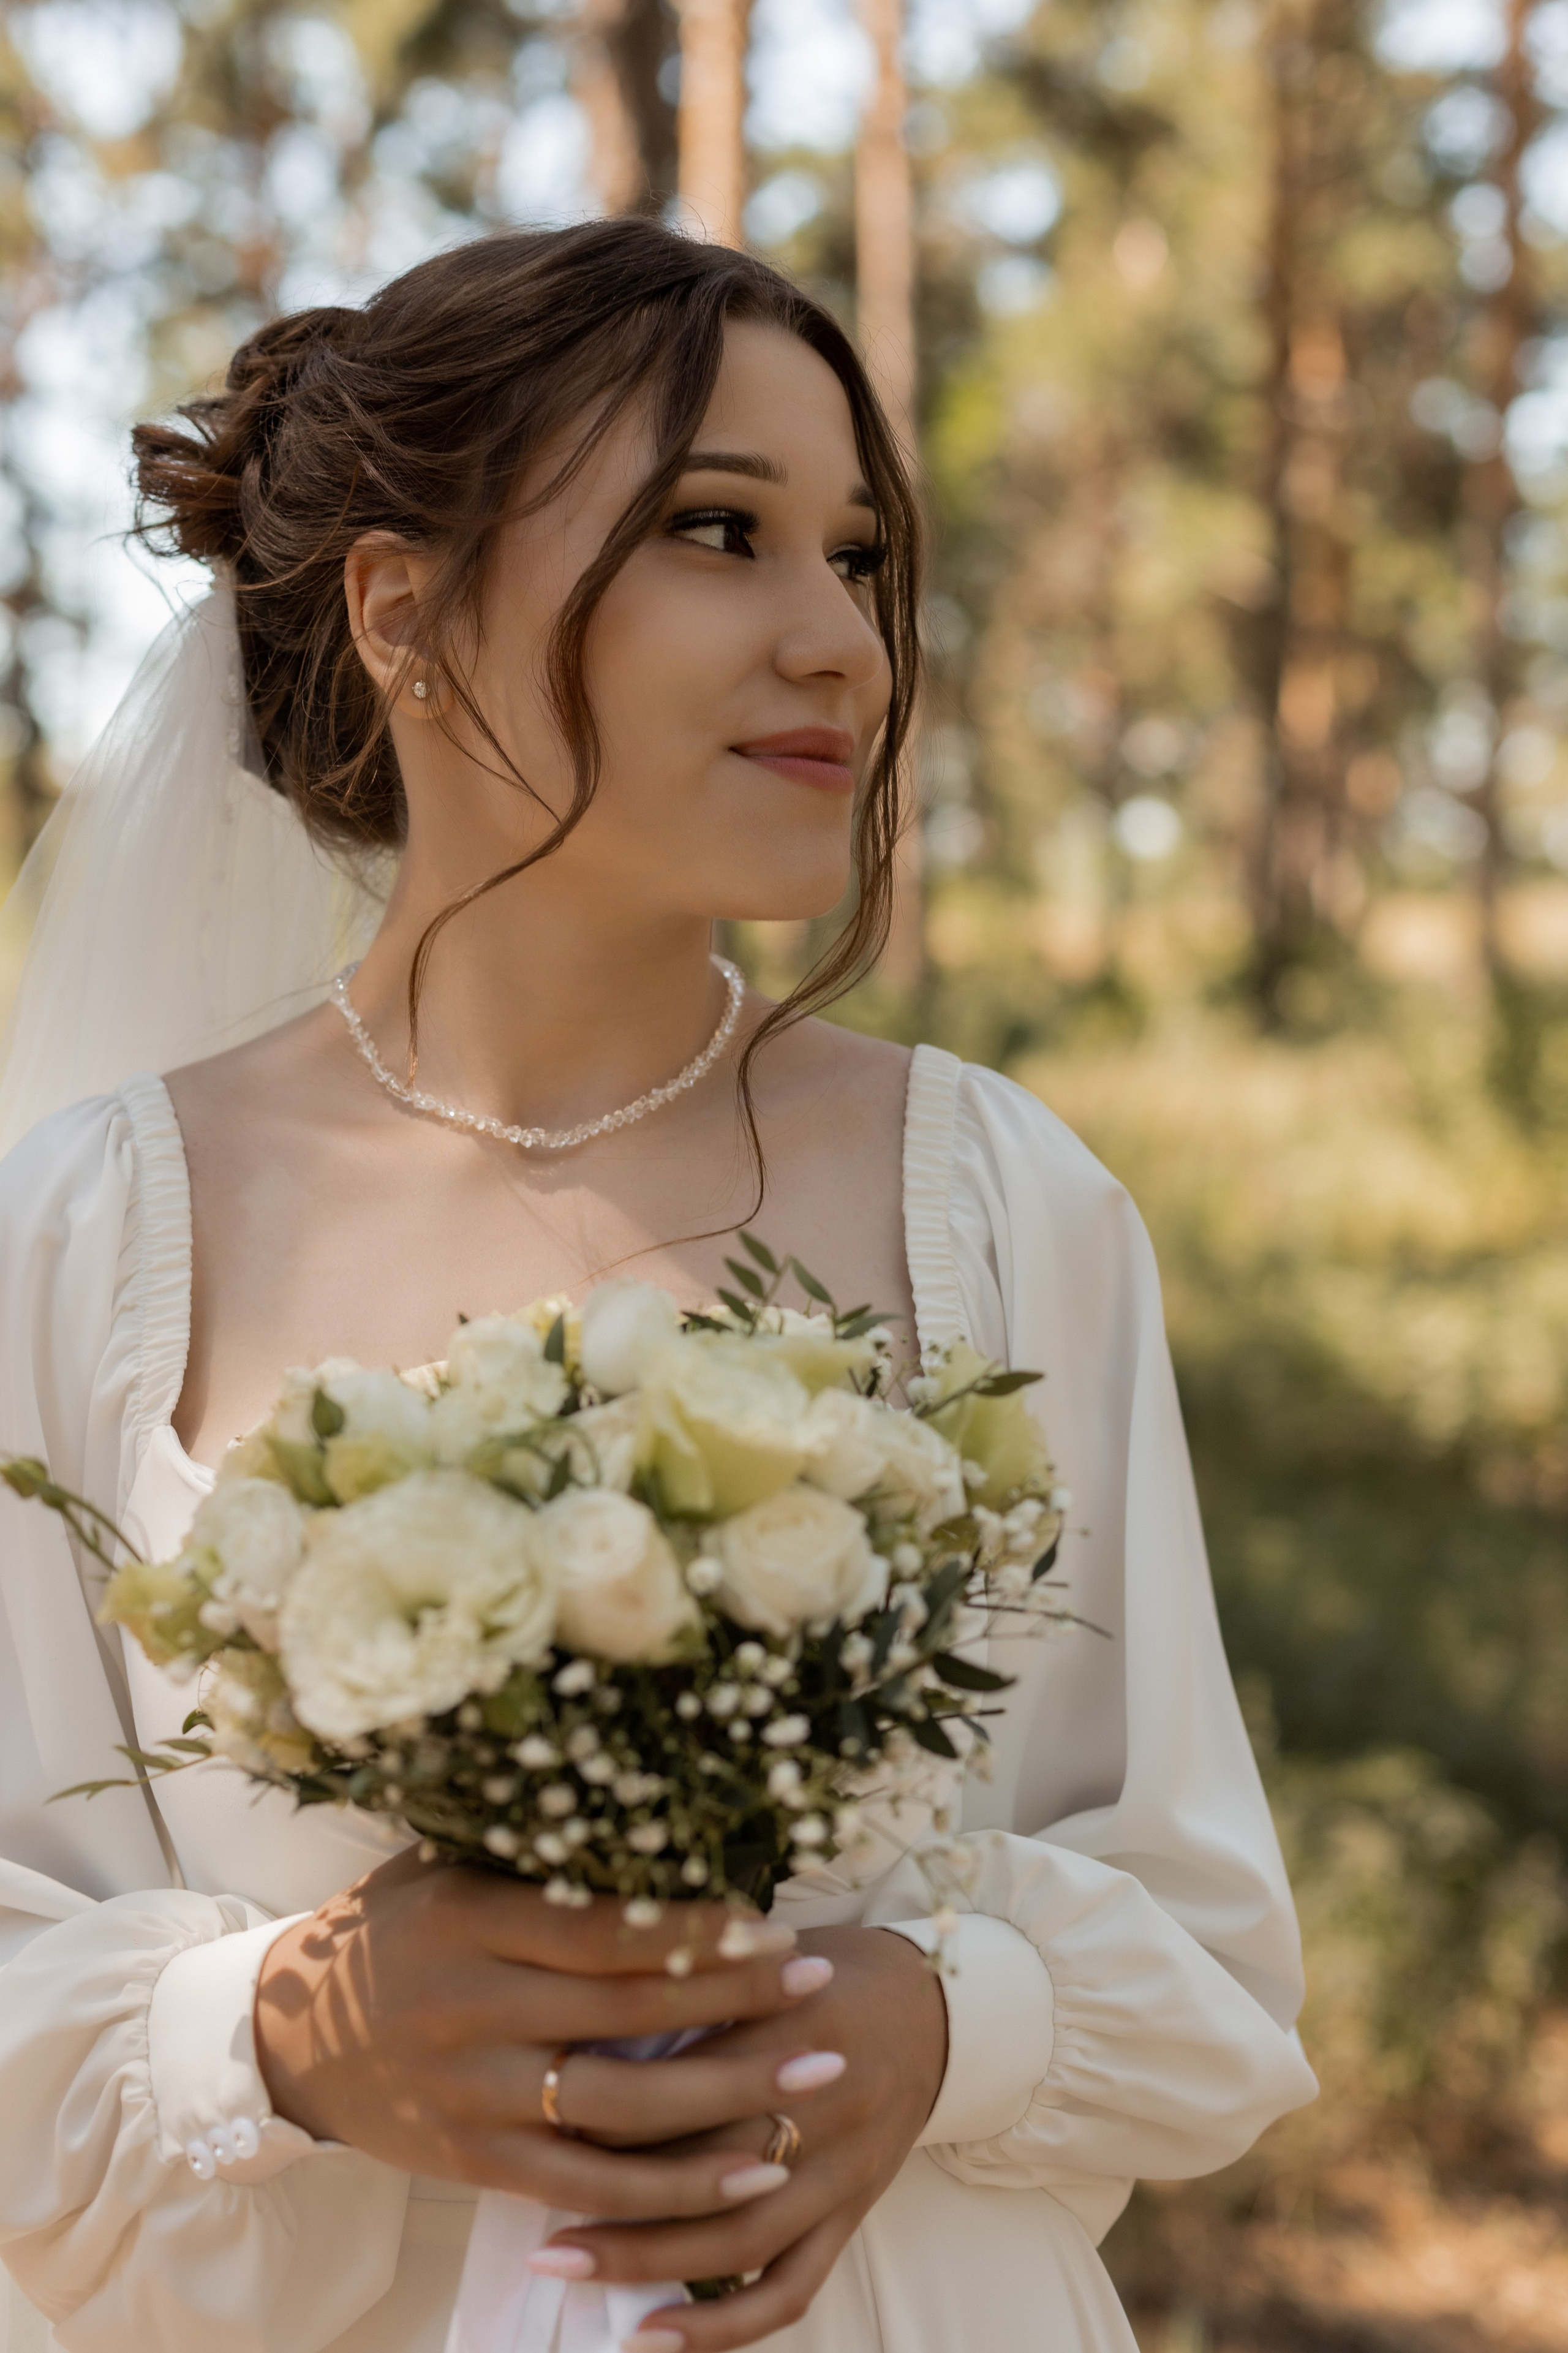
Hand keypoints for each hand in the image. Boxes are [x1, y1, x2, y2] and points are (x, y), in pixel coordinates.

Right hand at [254, 1849, 846, 2224]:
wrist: (288, 2037)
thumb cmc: (394, 1932)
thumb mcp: (448, 1869)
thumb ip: (536, 1857)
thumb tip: (660, 1820)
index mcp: (468, 1920)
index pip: (606, 1930)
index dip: (697, 1931)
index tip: (773, 1925)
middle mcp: (468, 2007)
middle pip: (628, 2012)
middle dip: (738, 2001)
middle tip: (820, 1985)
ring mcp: (470, 2092)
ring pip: (619, 2108)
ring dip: (727, 2099)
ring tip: (813, 2079)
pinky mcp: (473, 2160)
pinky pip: (586, 2186)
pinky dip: (668, 2191)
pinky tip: (743, 2175)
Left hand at [531, 1923, 948, 2349]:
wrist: (936, 2008)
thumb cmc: (824, 1968)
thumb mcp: (765, 1950)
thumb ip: (692, 1980)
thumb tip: (580, 2008)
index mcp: (795, 2020)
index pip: (685, 2072)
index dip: (608, 2090)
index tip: (537, 2094)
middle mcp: (822, 2104)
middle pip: (704, 2156)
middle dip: (609, 2176)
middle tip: (519, 2185)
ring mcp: (839, 2171)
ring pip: (734, 2235)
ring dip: (643, 2258)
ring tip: (558, 2262)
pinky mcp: (851, 2217)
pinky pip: (786, 2289)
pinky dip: (718, 2326)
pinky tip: (648, 2337)